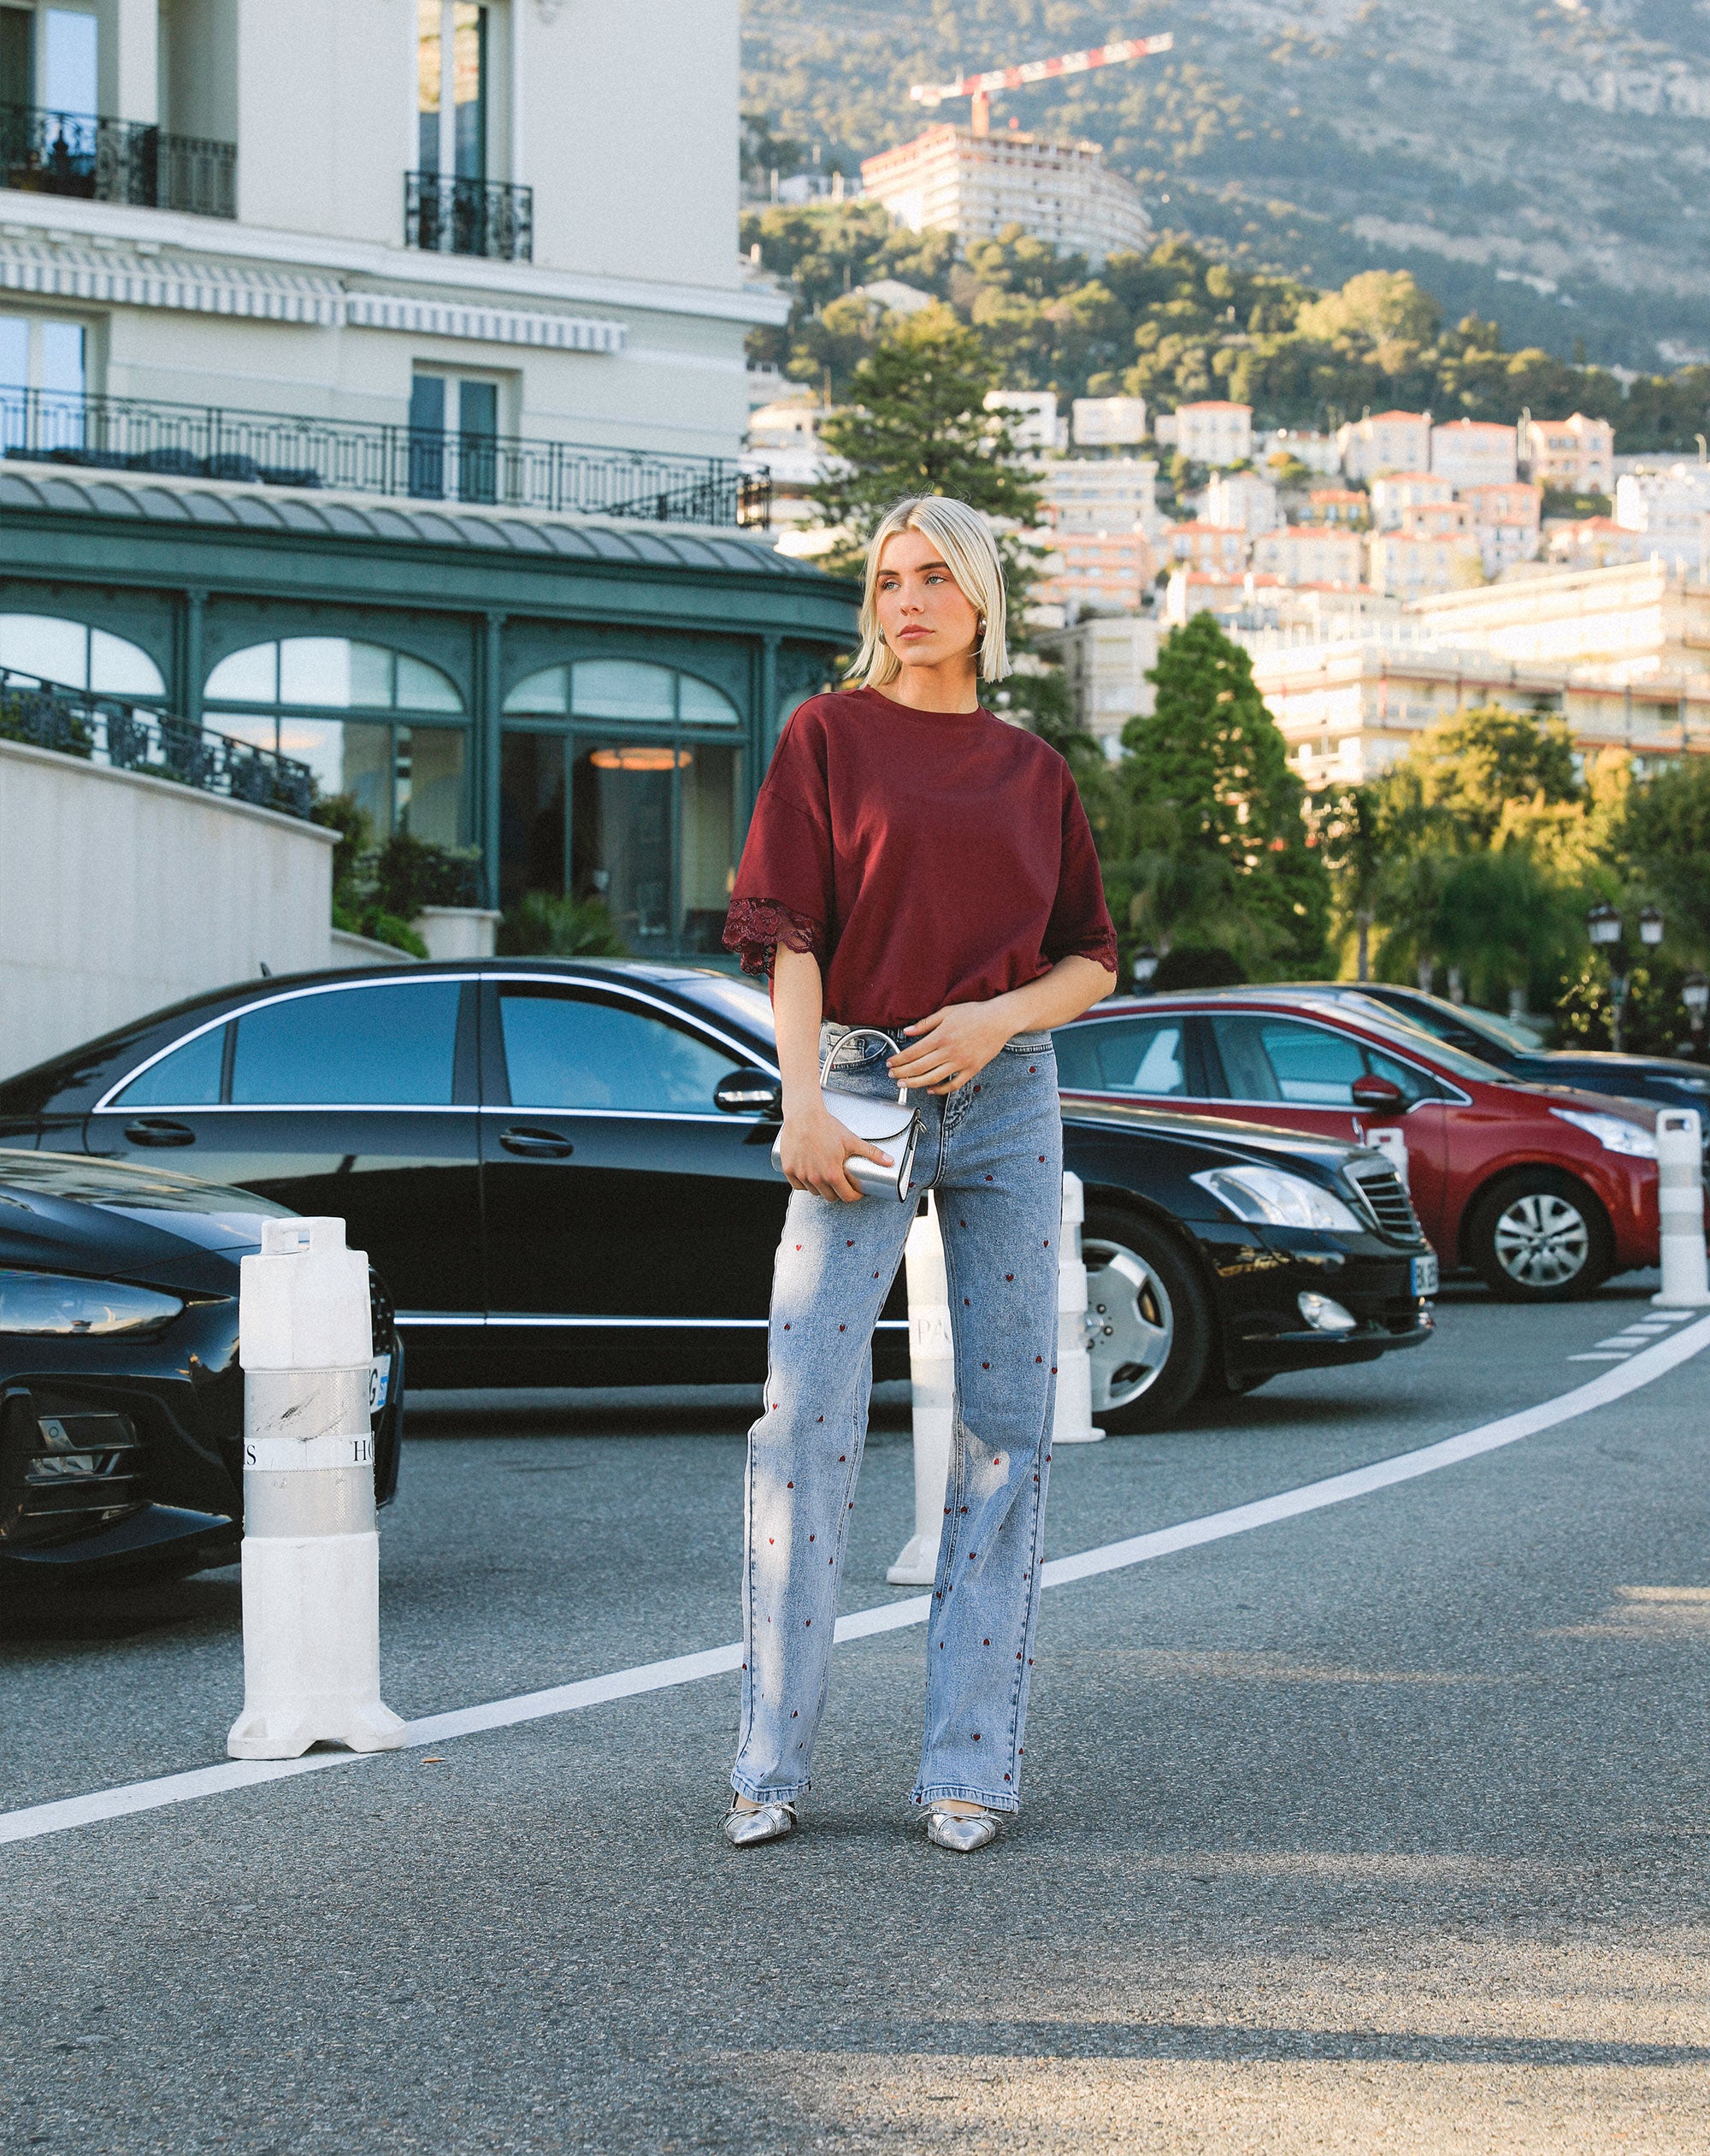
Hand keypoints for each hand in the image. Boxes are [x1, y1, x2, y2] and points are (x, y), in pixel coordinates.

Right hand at [778, 1101, 892, 1202]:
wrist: (803, 1115)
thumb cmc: (826, 1126)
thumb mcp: (851, 1140)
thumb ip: (872, 1153)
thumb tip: (889, 1161)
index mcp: (832, 1174)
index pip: (846, 1197)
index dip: (854, 1195)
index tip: (855, 1191)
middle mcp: (815, 1178)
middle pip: (830, 1197)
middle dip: (838, 1192)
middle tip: (842, 1183)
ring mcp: (801, 1174)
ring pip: (814, 1192)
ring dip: (821, 1188)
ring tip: (827, 1178)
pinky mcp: (789, 1169)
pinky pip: (797, 1185)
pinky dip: (804, 1184)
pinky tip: (811, 1176)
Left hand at [888, 1002, 1014, 1095]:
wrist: (999, 1020)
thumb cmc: (975, 1013)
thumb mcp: (946, 1012)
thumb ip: (925, 1024)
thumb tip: (907, 1032)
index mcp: (941, 1037)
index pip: (913, 1053)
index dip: (899, 1060)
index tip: (890, 1063)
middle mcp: (949, 1052)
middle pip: (919, 1068)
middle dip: (902, 1073)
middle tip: (892, 1076)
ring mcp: (960, 1062)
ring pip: (933, 1079)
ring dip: (915, 1083)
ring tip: (904, 1085)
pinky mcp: (971, 1069)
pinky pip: (953, 1085)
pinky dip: (940, 1090)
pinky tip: (930, 1089)